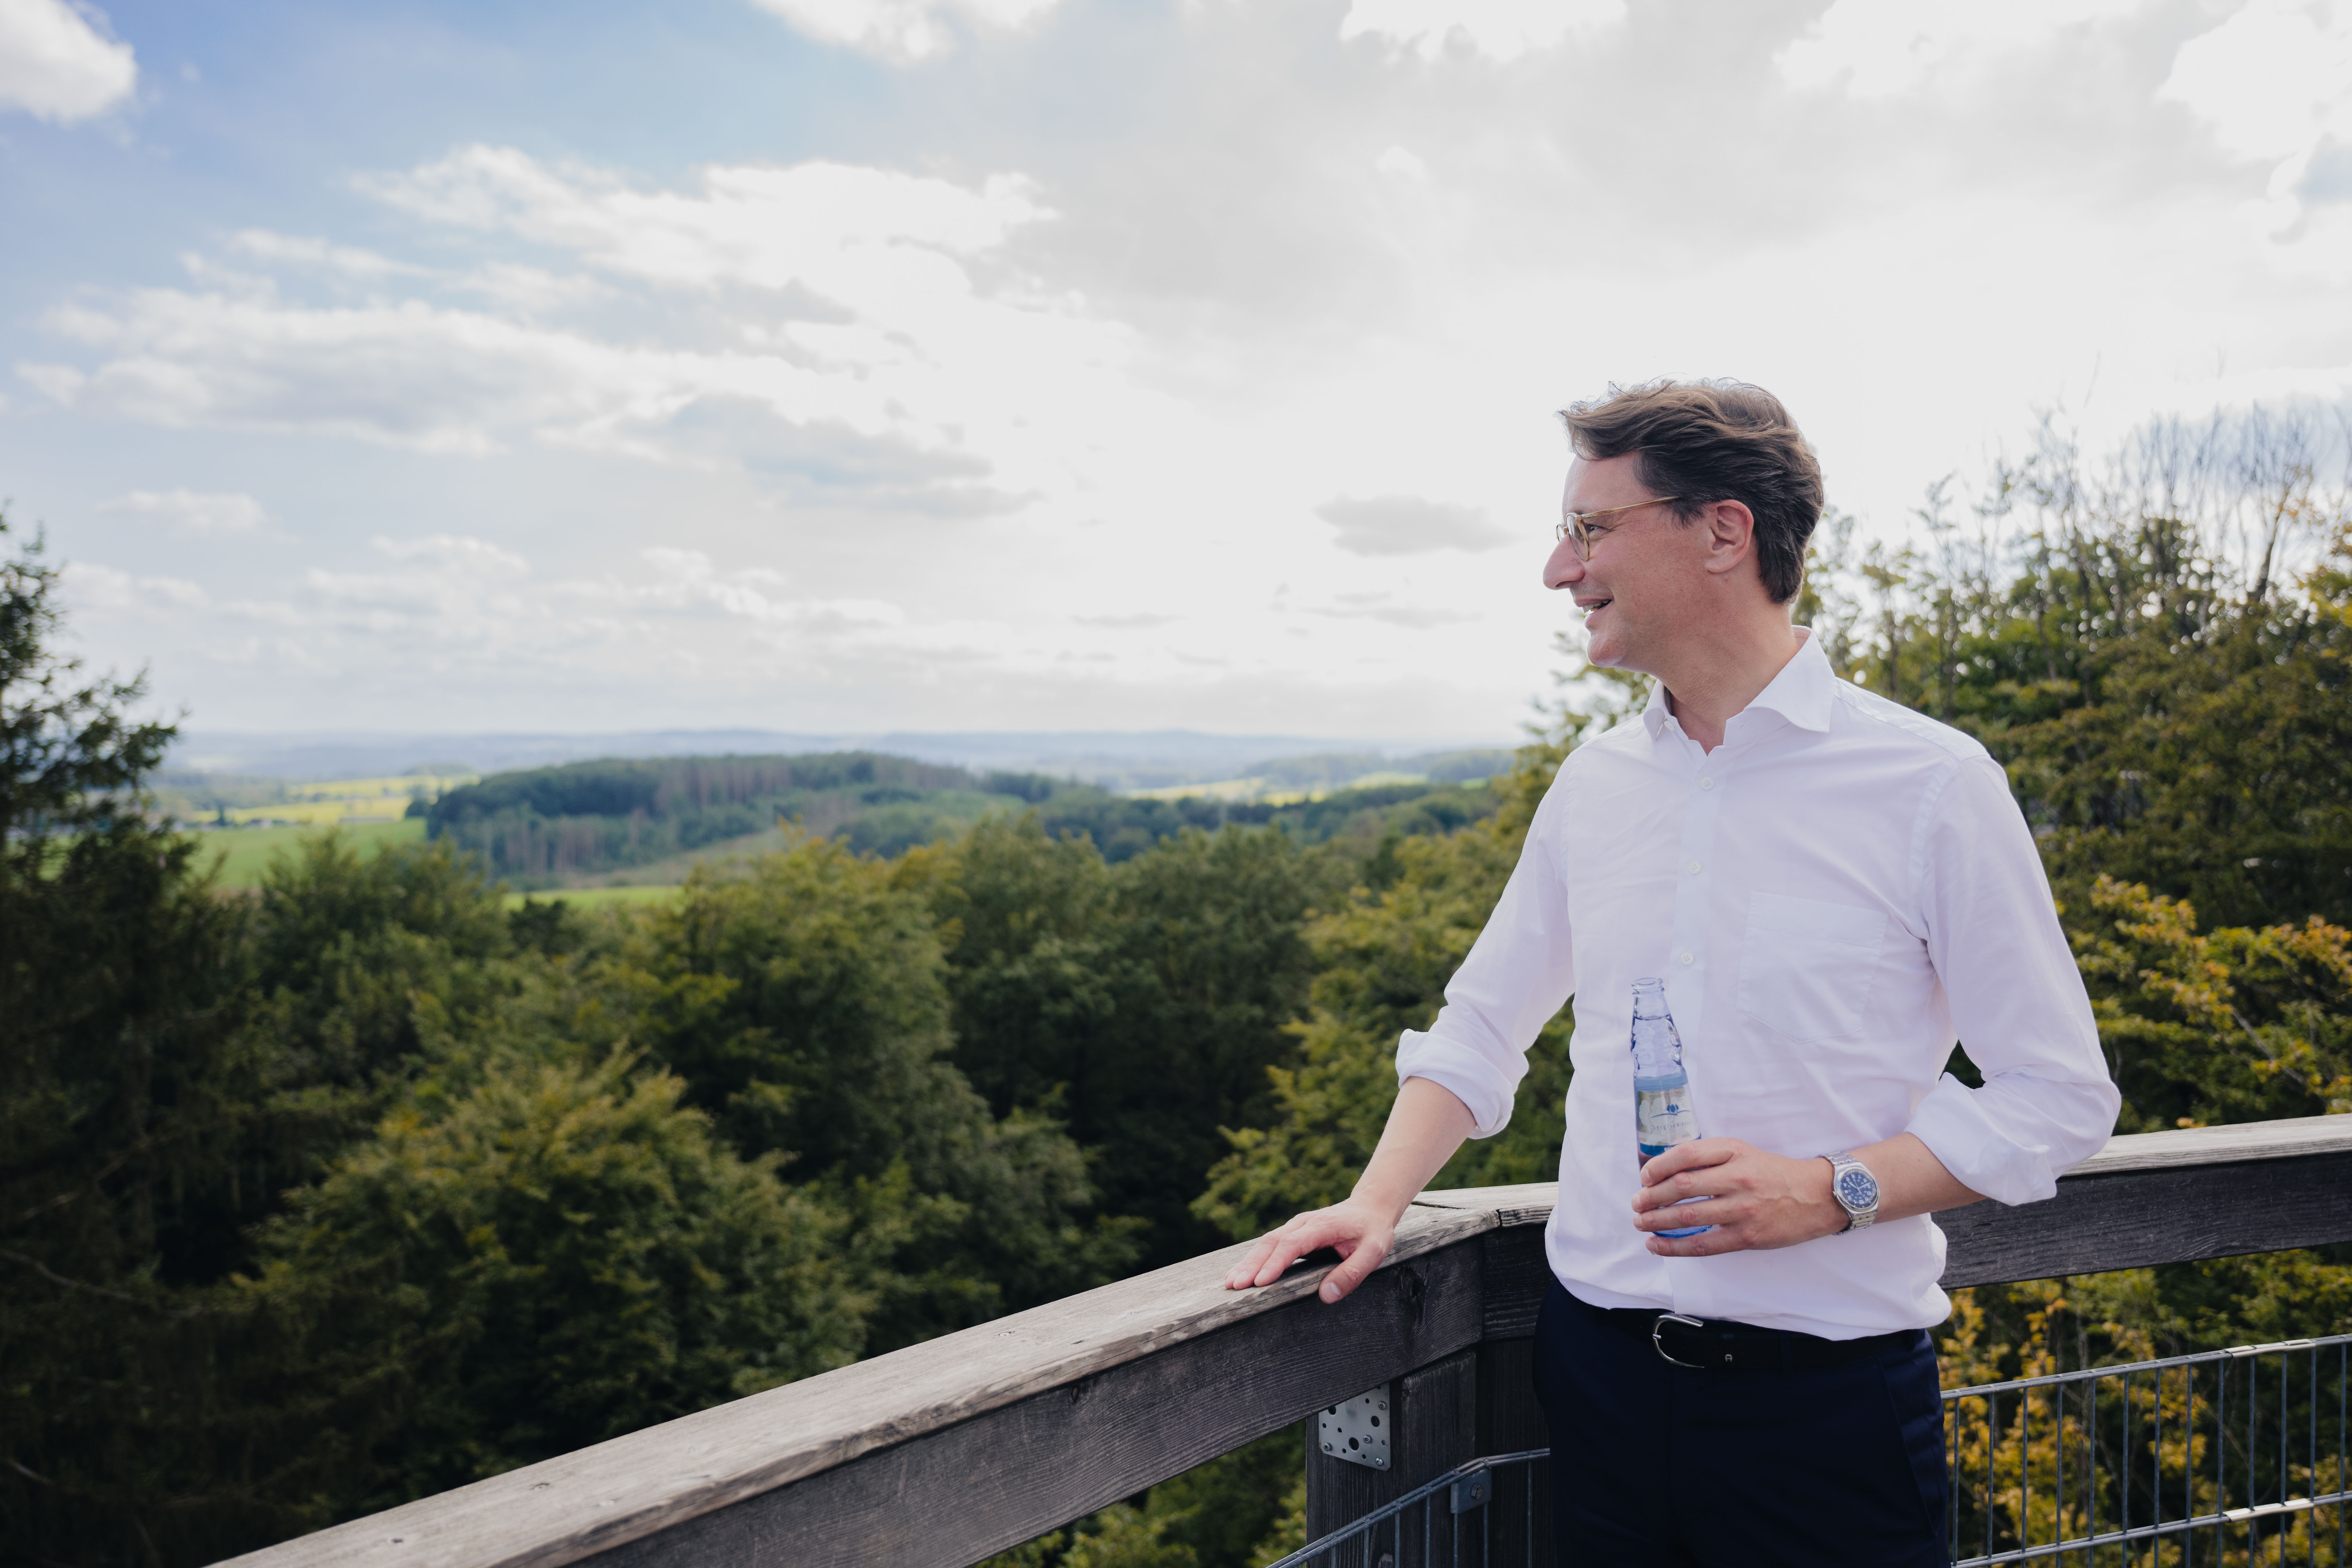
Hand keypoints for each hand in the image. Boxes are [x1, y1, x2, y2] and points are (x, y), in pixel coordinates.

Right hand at [1222, 1197, 1397, 1303]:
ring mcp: (1295, 1226)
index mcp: (1322, 1226)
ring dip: (1248, 1262)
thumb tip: (1326, 1295)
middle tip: (1234, 1286)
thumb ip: (1352, 1273)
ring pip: (1266, 1243)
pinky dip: (1254, 1259)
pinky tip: (1242, 1272)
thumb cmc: (1372, 1230)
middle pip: (1271, 1242)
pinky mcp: (1293, 1233)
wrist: (1370, 1207)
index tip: (1260, 1282)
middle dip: (1252, 1264)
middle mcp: (1303, 1223)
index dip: (1275, 1263)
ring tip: (1230, 1282)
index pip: (1292, 1244)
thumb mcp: (1373, 1252)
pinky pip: (1270, 1245)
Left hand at [1631, 1138, 1845, 1256]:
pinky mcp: (1747, 1236)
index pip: (1685, 1155)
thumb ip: (1709, 1157)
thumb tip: (1666, 1170)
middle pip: (1681, 1186)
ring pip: (1688, 1216)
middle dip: (1651, 1196)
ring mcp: (1742, 1209)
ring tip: (1641, 1222)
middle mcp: (1737, 1178)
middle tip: (1636, 1203)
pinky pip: (1703, 1244)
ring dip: (1656, 1221)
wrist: (1817, 1196)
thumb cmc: (1773, 1173)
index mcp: (1734, 1152)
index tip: (1644, 1177)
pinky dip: (1674, 1247)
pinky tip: (1656, 1245)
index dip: (1657, 1167)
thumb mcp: (1743, 1152)